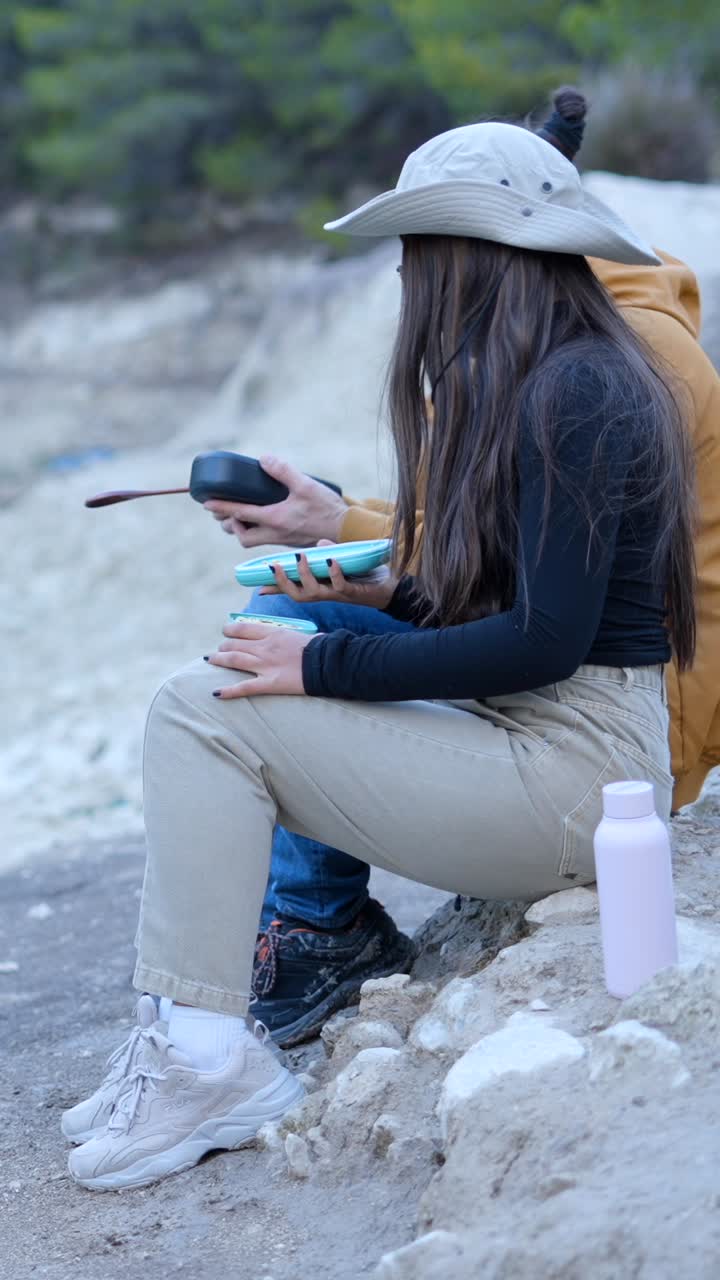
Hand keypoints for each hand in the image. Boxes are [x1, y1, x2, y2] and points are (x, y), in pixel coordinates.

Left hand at [204, 455, 347, 547]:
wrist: (347, 530)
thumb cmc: (327, 509)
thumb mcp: (306, 485)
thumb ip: (283, 471)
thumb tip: (264, 459)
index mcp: (275, 519)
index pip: (240, 513)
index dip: (221, 507)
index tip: (206, 503)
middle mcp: (275, 533)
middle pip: (242, 537)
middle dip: (230, 524)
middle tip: (225, 510)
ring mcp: (282, 540)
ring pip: (252, 541)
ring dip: (242, 529)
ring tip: (241, 514)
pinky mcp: (289, 542)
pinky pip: (265, 539)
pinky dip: (256, 529)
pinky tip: (262, 517)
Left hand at [206, 619, 312, 698]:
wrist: (327, 663)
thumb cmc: (320, 648)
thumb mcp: (302, 634)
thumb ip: (290, 636)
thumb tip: (290, 638)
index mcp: (273, 633)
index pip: (243, 628)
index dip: (230, 629)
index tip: (226, 631)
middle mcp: (264, 647)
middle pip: (235, 643)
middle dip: (224, 646)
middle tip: (220, 649)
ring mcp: (265, 665)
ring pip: (233, 659)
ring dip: (219, 659)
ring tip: (210, 659)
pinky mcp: (269, 683)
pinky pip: (244, 687)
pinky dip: (228, 690)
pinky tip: (215, 692)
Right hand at [260, 547, 397, 610]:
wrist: (393, 586)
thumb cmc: (366, 574)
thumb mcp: (343, 560)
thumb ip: (329, 553)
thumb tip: (319, 544)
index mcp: (320, 586)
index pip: (293, 589)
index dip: (275, 588)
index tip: (256, 586)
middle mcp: (326, 593)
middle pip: (297, 595)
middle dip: (283, 582)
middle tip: (274, 566)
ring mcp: (339, 594)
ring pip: (314, 592)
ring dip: (304, 575)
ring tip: (300, 557)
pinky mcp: (354, 592)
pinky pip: (340, 586)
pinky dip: (334, 573)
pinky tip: (331, 561)